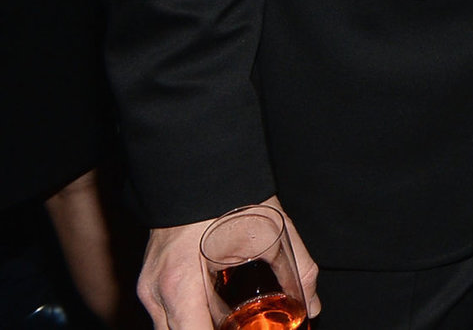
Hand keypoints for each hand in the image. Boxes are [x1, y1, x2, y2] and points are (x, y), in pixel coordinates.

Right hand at [139, 195, 319, 329]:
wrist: (201, 170)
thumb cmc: (234, 198)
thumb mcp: (275, 233)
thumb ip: (299, 272)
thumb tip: (313, 306)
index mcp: (181, 286)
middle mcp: (157, 293)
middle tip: (245, 327)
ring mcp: (148, 289)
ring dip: (199, 328)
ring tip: (231, 321)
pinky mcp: (148, 283)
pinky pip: (166, 317)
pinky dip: (189, 322)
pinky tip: (214, 316)